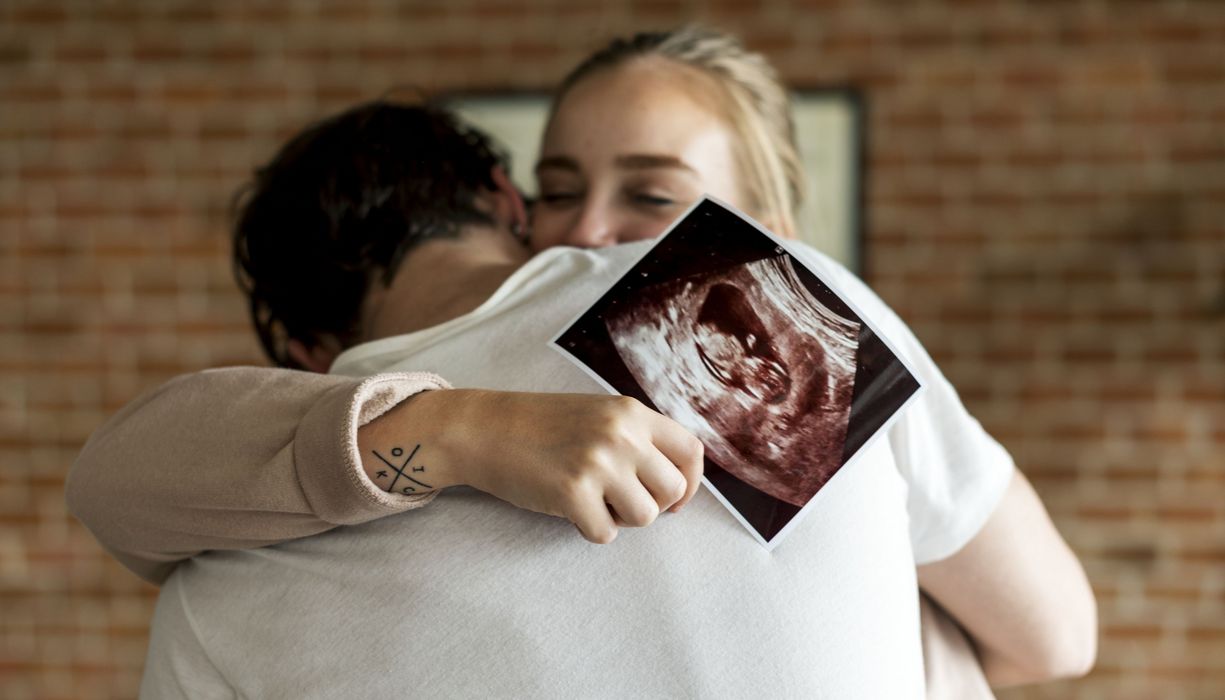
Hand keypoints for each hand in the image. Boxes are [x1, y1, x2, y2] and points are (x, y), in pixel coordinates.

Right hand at [358, 389, 703, 542]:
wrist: (484, 429)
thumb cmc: (540, 427)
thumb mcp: (598, 415)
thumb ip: (637, 438)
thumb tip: (677, 484)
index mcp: (631, 412)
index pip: (692, 452)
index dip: (690, 483)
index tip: (672, 499)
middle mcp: (621, 434)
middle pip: (672, 490)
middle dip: (651, 504)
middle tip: (618, 499)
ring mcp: (598, 462)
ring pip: (645, 516)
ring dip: (620, 518)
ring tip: (592, 500)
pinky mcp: (573, 492)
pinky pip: (605, 533)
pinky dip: (589, 529)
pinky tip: (568, 508)